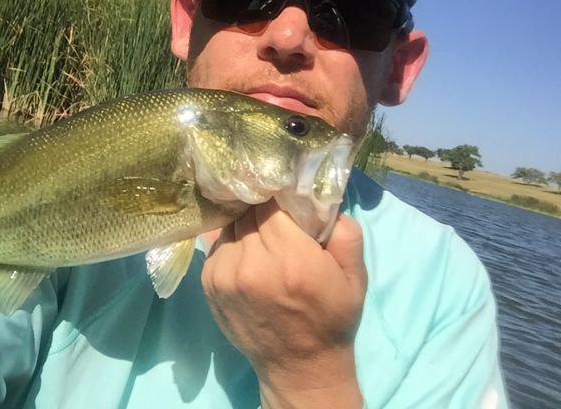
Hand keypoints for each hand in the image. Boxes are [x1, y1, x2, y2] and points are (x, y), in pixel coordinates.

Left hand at [201, 201, 366, 408]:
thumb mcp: (355, 275)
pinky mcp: (208, 283)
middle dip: (264, 211)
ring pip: (231, 226)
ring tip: (263, 240)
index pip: (271, 204)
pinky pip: (218, 245)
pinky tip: (249, 257)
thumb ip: (344, 231)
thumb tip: (319, 197)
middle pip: (249, 212)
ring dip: (246, 226)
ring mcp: (225, 274)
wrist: (299, 366)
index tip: (289, 202)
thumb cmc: (330, 318)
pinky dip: (233, 244)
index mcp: (291, 259)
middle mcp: (252, 264)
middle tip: (279, 221)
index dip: (280, 198)